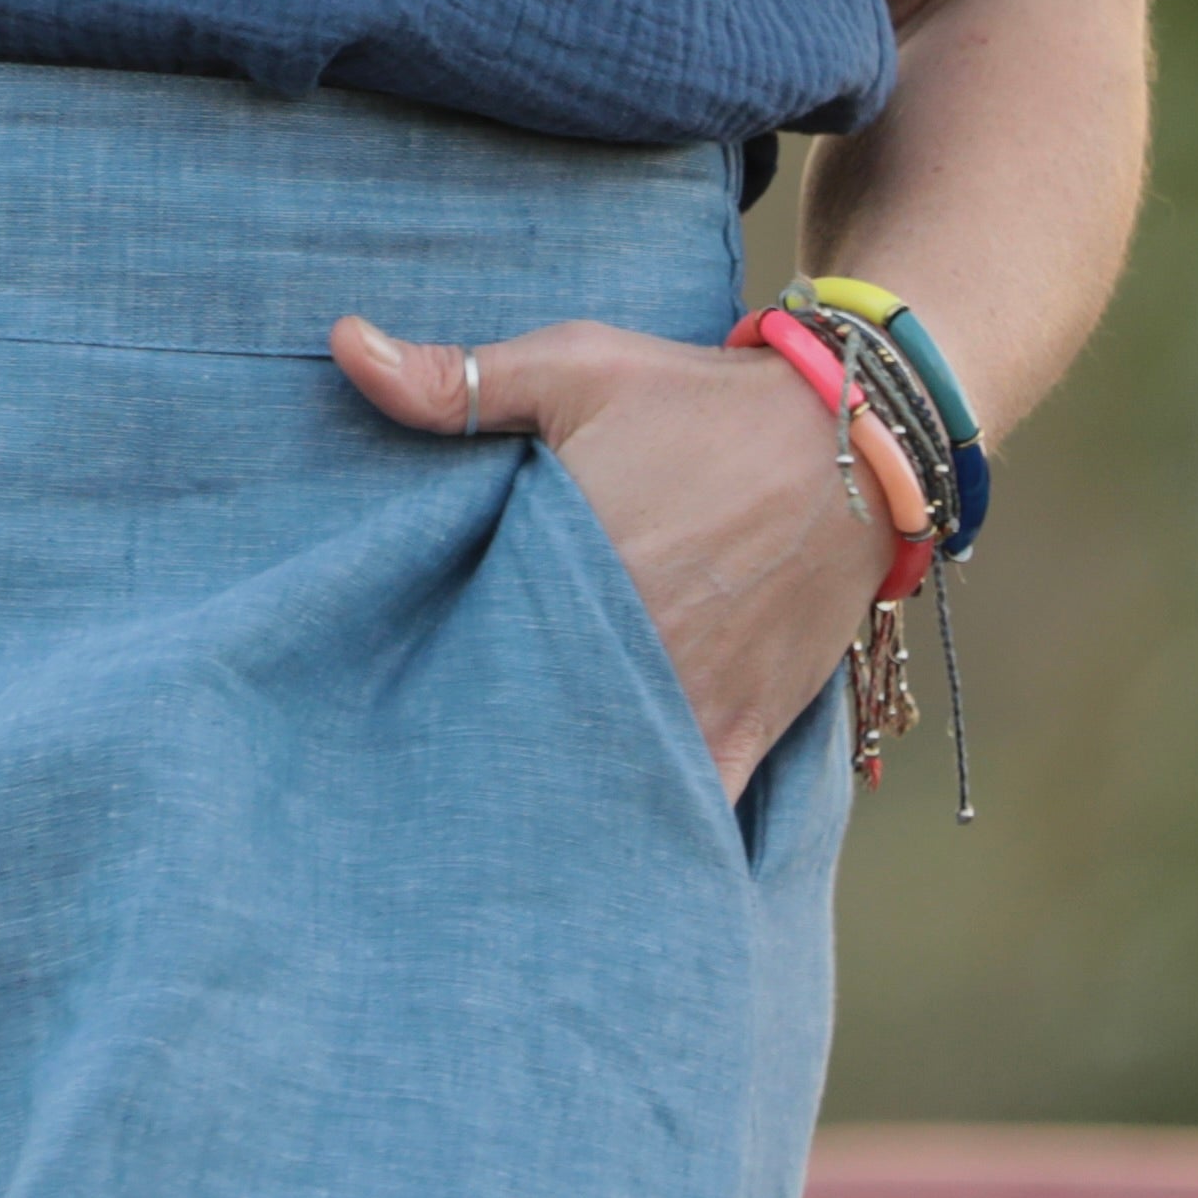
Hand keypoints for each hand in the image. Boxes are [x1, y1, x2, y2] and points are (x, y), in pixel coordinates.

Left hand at [332, 313, 886, 789]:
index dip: (424, 682)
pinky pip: (689, 810)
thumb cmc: (699, 399)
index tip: (384, 697)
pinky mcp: (745, 729)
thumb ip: (458, 378)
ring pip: (600, 781)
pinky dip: (646, 831)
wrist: (856, 438)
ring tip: (492, 818)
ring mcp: (693, 701)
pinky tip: (595, 853)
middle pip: (527, 730)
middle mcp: (633, 649)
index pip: (468, 655)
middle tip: (424, 769)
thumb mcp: (575, 366)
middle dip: (479, 749)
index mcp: (574, 570)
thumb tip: (342, 344)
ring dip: (554, 793)